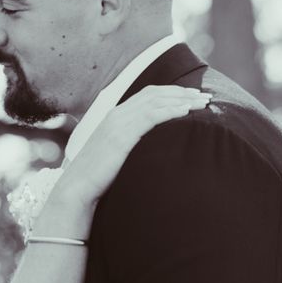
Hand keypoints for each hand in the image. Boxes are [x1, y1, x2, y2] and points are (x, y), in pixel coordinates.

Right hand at [46, 86, 211, 221]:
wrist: (77, 189)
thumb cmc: (98, 177)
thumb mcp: (116, 153)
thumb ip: (132, 143)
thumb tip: (154, 146)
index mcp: (116, 116)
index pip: (149, 95)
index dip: (173, 93)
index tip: (193, 96)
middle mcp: (117, 114)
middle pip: (156, 94)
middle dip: (182, 93)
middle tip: (204, 97)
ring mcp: (118, 124)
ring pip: (156, 103)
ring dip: (181, 101)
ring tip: (201, 104)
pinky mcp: (121, 136)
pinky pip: (150, 117)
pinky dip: (169, 112)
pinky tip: (185, 113)